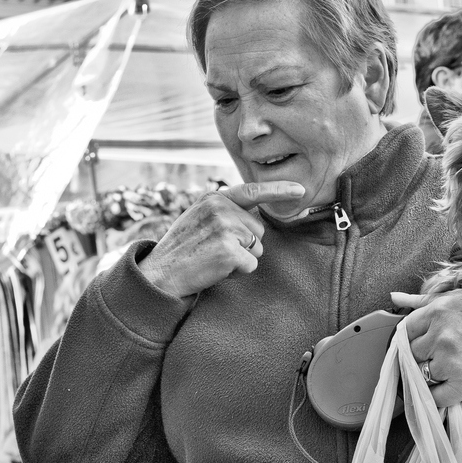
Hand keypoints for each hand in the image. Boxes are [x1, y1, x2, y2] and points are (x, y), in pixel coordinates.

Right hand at [139, 181, 304, 297]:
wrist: (160, 273)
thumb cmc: (183, 248)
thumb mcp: (199, 217)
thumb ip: (225, 211)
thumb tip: (254, 216)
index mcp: (214, 198)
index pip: (253, 191)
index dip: (279, 190)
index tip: (301, 190)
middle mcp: (221, 208)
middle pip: (258, 229)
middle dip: (244, 244)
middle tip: (215, 250)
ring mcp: (225, 229)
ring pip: (257, 248)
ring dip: (241, 258)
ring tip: (213, 258)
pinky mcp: (230, 251)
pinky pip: (251, 265)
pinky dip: (238, 272)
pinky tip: (216, 269)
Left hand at [391, 289, 461, 406]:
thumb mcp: (458, 298)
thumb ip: (422, 301)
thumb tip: (394, 297)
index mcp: (438, 312)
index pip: (404, 332)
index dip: (410, 340)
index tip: (418, 344)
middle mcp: (442, 336)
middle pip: (411, 355)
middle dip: (421, 357)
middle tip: (438, 356)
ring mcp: (452, 362)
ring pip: (421, 376)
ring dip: (431, 375)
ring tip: (449, 368)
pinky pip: (435, 398)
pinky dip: (438, 396)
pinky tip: (449, 386)